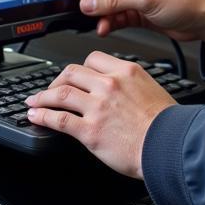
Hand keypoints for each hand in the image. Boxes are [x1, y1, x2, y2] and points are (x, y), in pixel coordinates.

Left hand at [25, 51, 174, 177]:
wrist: (170, 146)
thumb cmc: (167, 124)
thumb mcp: (151, 89)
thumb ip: (131, 83)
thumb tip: (120, 87)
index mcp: (125, 71)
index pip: (92, 58)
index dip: (79, 67)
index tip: (73, 75)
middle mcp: (109, 85)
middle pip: (72, 72)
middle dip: (57, 80)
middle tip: (51, 88)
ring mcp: (97, 107)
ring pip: (60, 93)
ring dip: (42, 97)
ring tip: (34, 101)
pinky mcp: (90, 131)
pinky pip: (58, 119)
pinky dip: (42, 116)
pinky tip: (35, 116)